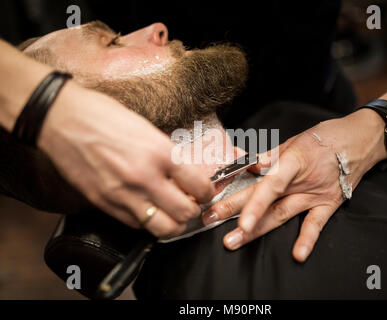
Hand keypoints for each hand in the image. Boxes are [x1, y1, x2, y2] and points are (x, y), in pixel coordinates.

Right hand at [39, 81, 213, 237]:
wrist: (61, 119)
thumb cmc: (103, 116)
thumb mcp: (146, 128)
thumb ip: (167, 154)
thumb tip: (185, 173)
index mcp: (160, 152)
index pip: (199, 185)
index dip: (207, 192)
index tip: (205, 192)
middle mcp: (145, 177)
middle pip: (186, 213)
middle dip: (194, 211)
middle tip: (191, 203)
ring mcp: (124, 194)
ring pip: (163, 229)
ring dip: (173, 224)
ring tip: (171, 213)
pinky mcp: (105, 204)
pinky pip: (136, 225)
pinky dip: (147, 222)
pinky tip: (146, 210)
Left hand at [202, 109, 386, 261]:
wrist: (360, 141)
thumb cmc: (325, 138)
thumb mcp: (295, 140)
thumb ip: (271, 156)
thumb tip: (249, 166)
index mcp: (294, 161)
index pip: (268, 184)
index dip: (249, 201)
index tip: (227, 212)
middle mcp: (304, 181)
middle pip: (268, 201)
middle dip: (237, 213)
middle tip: (213, 222)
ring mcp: (316, 195)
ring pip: (283, 215)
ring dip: (258, 230)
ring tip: (235, 240)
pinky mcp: (329, 204)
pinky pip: (316, 224)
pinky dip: (307, 239)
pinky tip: (298, 254)